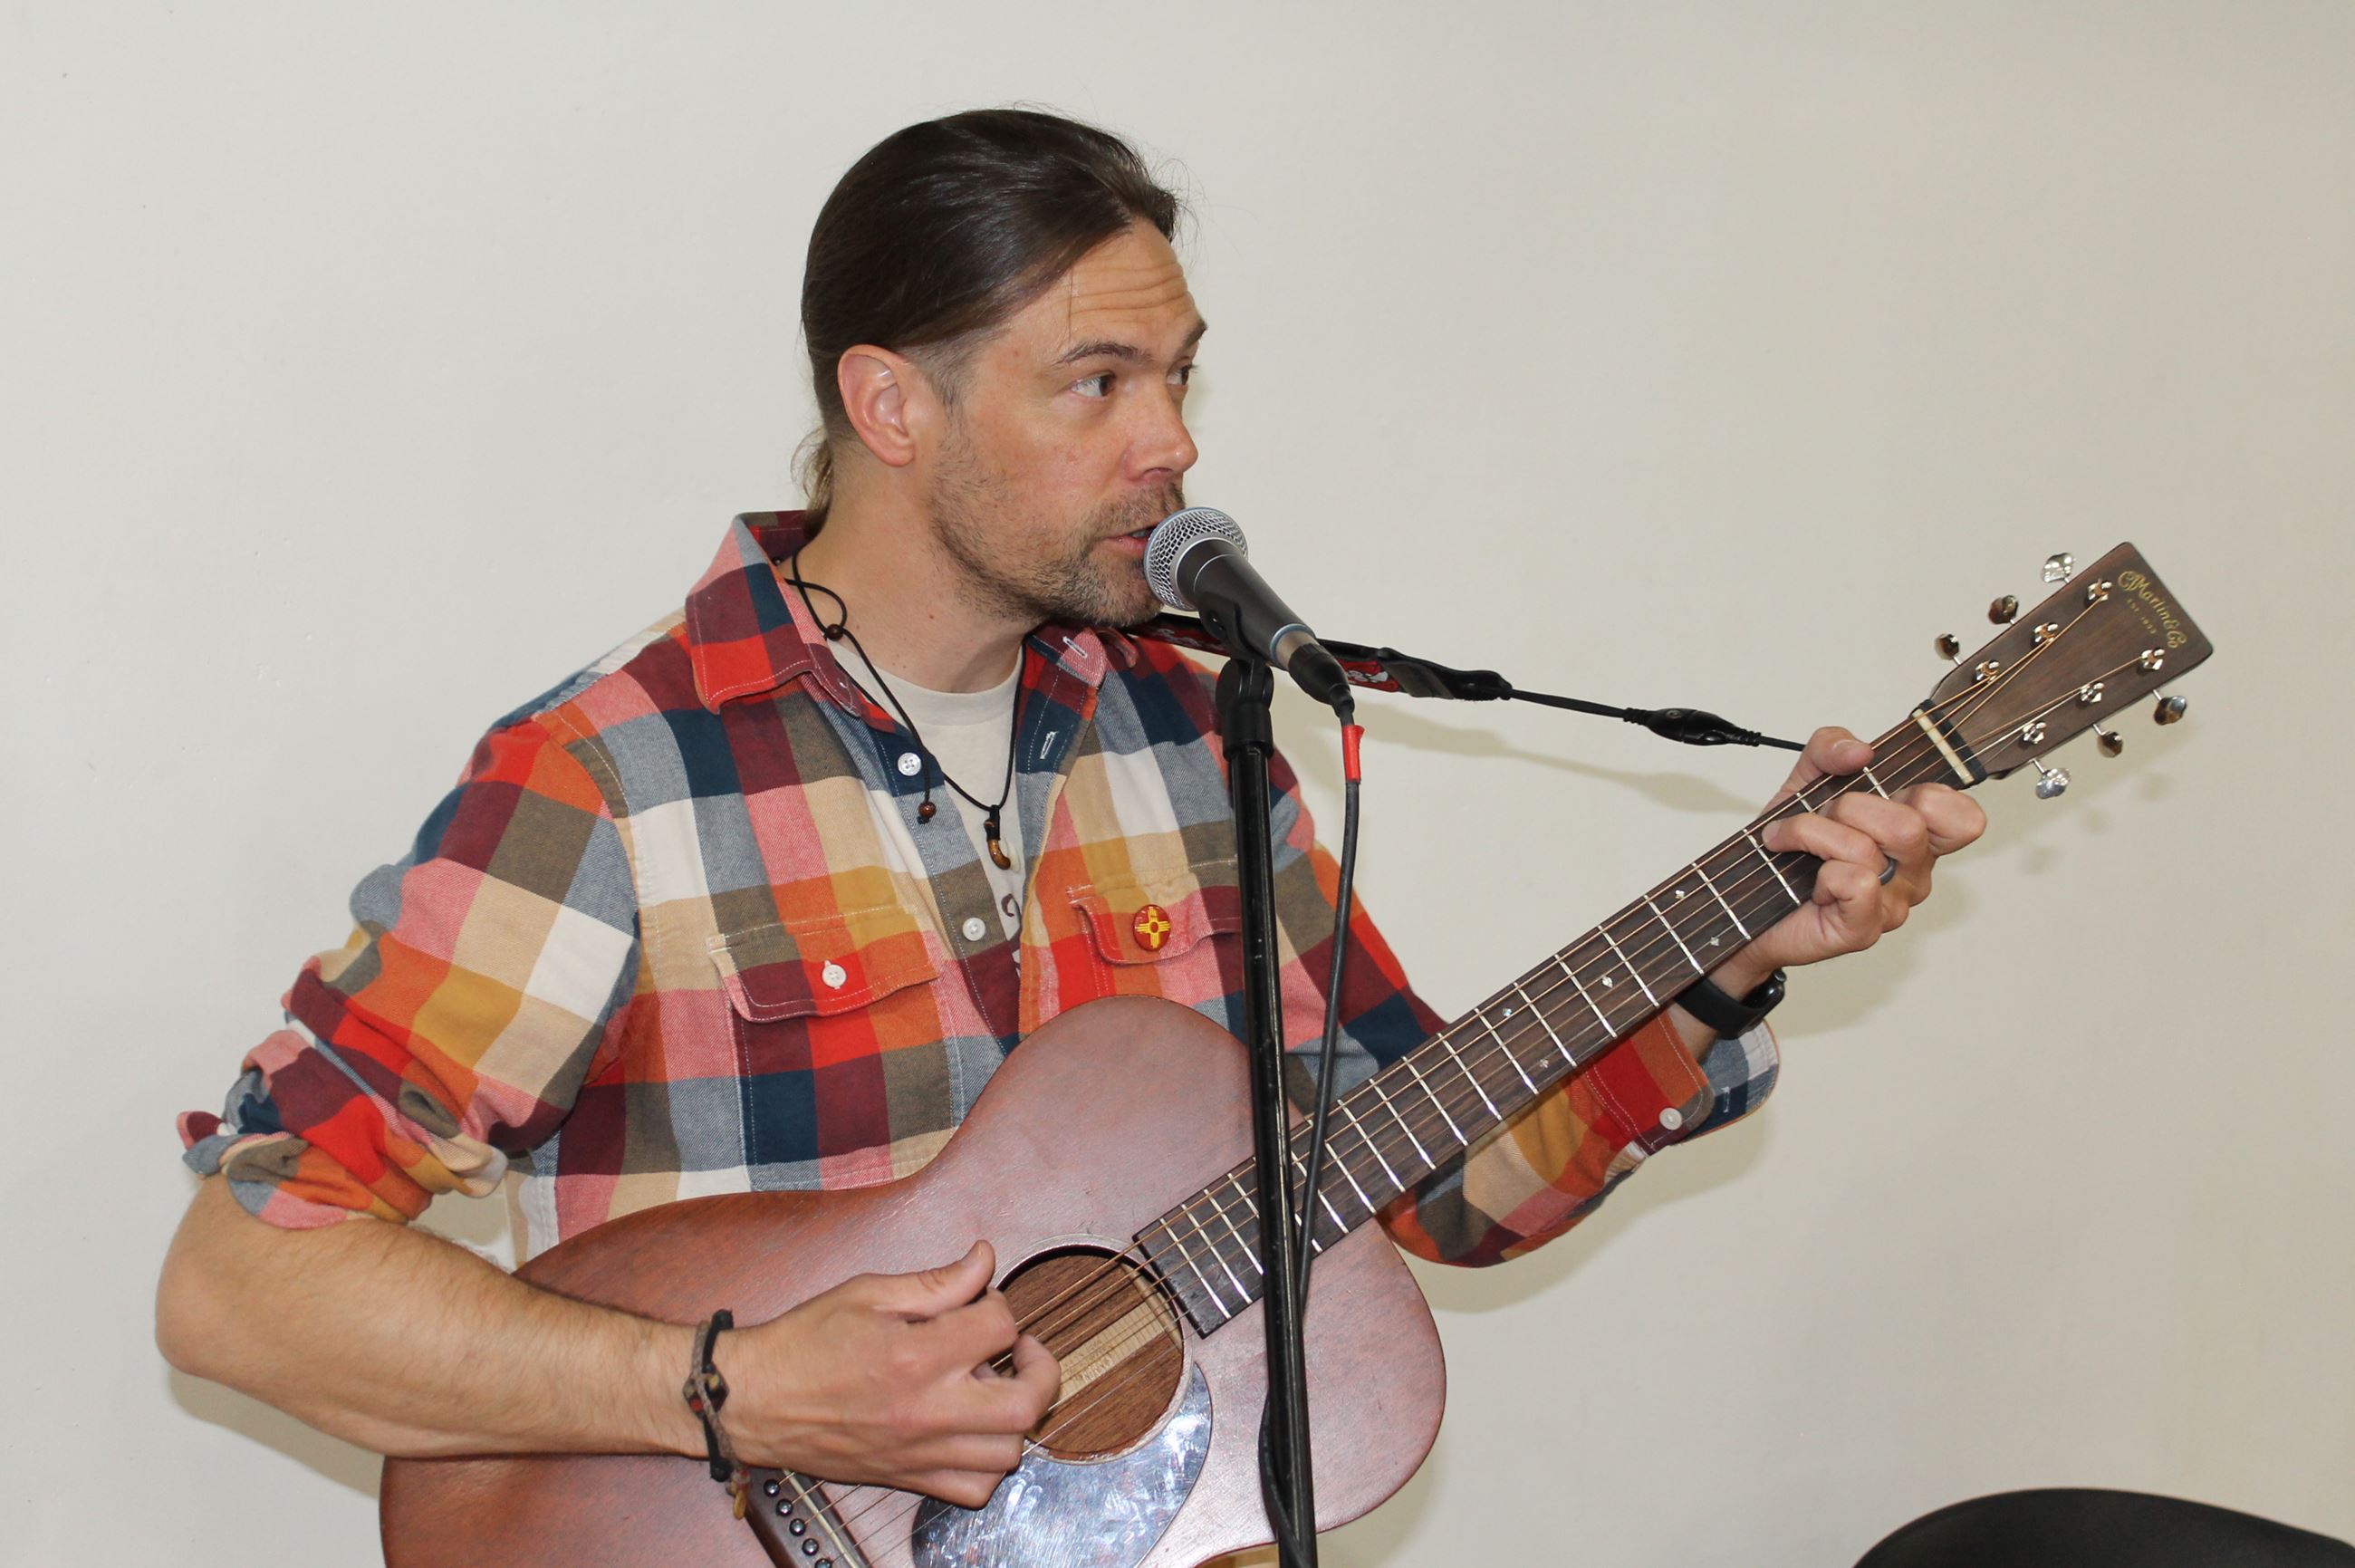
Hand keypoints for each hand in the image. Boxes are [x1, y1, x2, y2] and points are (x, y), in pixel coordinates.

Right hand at [715, 1240, 1059, 1507]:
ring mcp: (919, 1451)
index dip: (999, 1305)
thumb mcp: (868, 1292)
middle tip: (1021, 1349)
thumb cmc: (803, 1343)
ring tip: (993, 1388)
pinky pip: (973, 1490)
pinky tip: (975, 1433)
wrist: (753, 1400)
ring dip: (1015, 1416)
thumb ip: (936, 1282)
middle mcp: (925, 1410)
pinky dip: (989, 1465)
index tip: (981, 1301)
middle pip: (1026, 1402)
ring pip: (1008, 1452)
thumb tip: (984, 1260)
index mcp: (915, 1355)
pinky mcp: (908, 1477)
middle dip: (1039, 1368)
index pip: (999, 1327)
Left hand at [1713, 726, 1985, 993]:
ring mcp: (1892, 904)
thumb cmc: (1790, 846)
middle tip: (1820, 818)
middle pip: (1909, 825)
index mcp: (1916, 833)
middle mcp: (1913, 871)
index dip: (1931, 795)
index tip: (1882, 789)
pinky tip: (1811, 882)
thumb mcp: (1806, 779)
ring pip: (1868, 850)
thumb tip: (1860, 751)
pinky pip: (1855, 884)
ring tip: (1793, 842)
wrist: (1745, 896)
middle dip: (1847, 808)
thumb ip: (1831, 748)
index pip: (1964, 817)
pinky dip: (1821, 872)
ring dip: (1813, 834)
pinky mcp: (1863, 929)